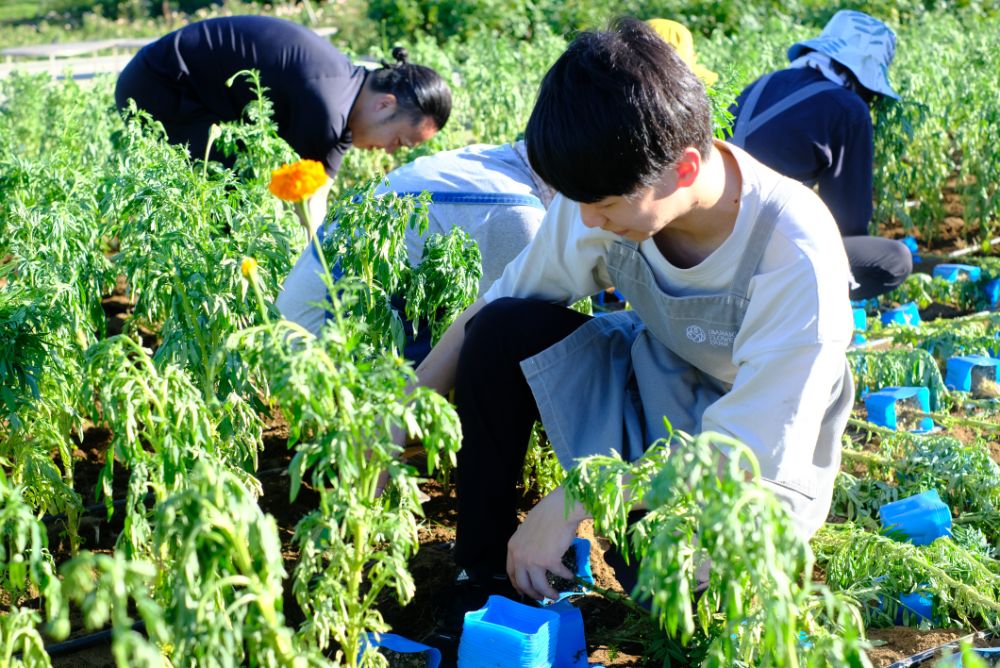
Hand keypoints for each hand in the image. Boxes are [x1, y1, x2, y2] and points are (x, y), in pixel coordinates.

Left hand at [506, 486, 585, 600]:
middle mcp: (520, 556)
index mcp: (513, 548)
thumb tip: (533, 560)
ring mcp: (533, 560)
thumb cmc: (546, 516)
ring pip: (539, 586)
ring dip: (548, 594)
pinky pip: (558, 575)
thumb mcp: (527, 531)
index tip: (525, 590)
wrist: (559, 509)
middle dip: (532, 593)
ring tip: (555, 596)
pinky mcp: (549, 561)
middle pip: (523, 583)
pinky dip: (566, 577)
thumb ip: (526, 546)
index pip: (511, 573)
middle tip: (540, 598)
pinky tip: (571, 576)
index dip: (518, 584)